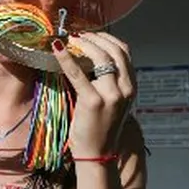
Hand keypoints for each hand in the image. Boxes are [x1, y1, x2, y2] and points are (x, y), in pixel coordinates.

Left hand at [52, 32, 135, 157]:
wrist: (98, 154)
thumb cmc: (100, 126)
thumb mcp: (113, 100)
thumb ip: (108, 80)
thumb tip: (89, 55)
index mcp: (131, 86)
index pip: (124, 51)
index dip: (107, 38)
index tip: (92, 34)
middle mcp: (126, 89)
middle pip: (114, 50)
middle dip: (95, 38)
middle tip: (78, 34)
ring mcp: (111, 95)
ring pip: (100, 57)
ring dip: (83, 43)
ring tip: (70, 39)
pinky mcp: (93, 101)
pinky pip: (78, 73)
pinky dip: (66, 58)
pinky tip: (56, 48)